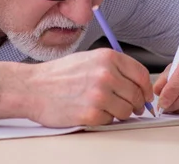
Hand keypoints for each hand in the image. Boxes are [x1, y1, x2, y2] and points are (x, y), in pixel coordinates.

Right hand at [0, 49, 153, 126]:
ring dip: (118, 113)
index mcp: (107, 57)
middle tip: (129, 108)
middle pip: (137, 95)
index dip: (146, 89)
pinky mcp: (91, 114)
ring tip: (103, 108)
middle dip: (135, 104)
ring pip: (126, 111)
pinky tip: (89, 111)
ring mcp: (99, 95)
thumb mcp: (88, 59)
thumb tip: (136, 84)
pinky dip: (103, 119)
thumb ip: (113, 68)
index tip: (145, 96)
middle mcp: (106, 74)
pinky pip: (110, 121)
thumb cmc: (58, 75)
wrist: (32, 87)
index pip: (142, 75)